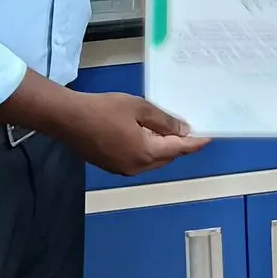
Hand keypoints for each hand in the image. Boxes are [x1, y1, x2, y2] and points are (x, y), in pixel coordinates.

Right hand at [58, 90, 208, 176]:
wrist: (68, 118)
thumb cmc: (104, 109)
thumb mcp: (139, 108)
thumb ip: (164, 121)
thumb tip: (183, 131)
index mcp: (146, 153)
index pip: (178, 149)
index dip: (194, 143)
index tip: (208, 137)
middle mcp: (137, 167)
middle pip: (166, 157)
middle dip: (179, 146)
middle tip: (189, 130)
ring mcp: (123, 169)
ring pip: (152, 161)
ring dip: (163, 148)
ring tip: (170, 132)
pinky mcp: (112, 166)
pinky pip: (139, 160)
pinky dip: (148, 150)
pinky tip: (147, 136)